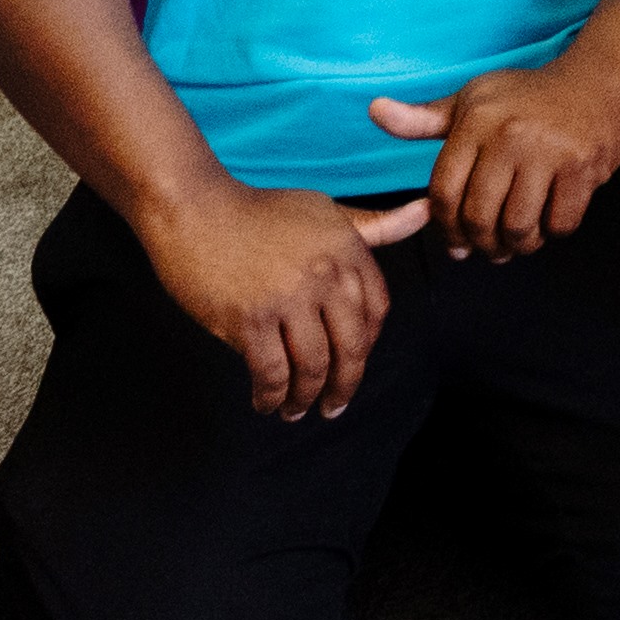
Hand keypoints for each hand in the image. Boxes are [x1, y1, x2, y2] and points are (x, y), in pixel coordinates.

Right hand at [139, 174, 426, 423]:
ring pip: (313, 366)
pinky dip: (271, 396)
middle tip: (334, 407)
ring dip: (306, 398)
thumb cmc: (258, 211)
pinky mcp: (249, 319)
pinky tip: (266, 403)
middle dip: (345, 386)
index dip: (367, 345)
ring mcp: (287, 298)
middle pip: (351, 347)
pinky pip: (271, 372)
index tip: (352, 363)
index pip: (377, 312)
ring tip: (296, 410)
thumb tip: (426, 213)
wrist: (193, 208)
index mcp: (347, 250)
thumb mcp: (323, 210)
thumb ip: (374, 225)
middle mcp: (325, 274)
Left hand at [369, 42, 619, 265]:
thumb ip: (423, 119)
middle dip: (479, 244)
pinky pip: (560, 223)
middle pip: (479, 216)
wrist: (598, 79)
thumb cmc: (528, 95)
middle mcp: (509, 136)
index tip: (453, 242)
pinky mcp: (584, 168)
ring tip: (516, 244)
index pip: (444, 193)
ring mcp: (550, 153)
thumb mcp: (473, 99)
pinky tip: (547, 226)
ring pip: (519, 226)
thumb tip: (374, 111)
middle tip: (486, 249)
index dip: (445, 228)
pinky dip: (551, 234)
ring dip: (516, 246)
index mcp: (475, 121)